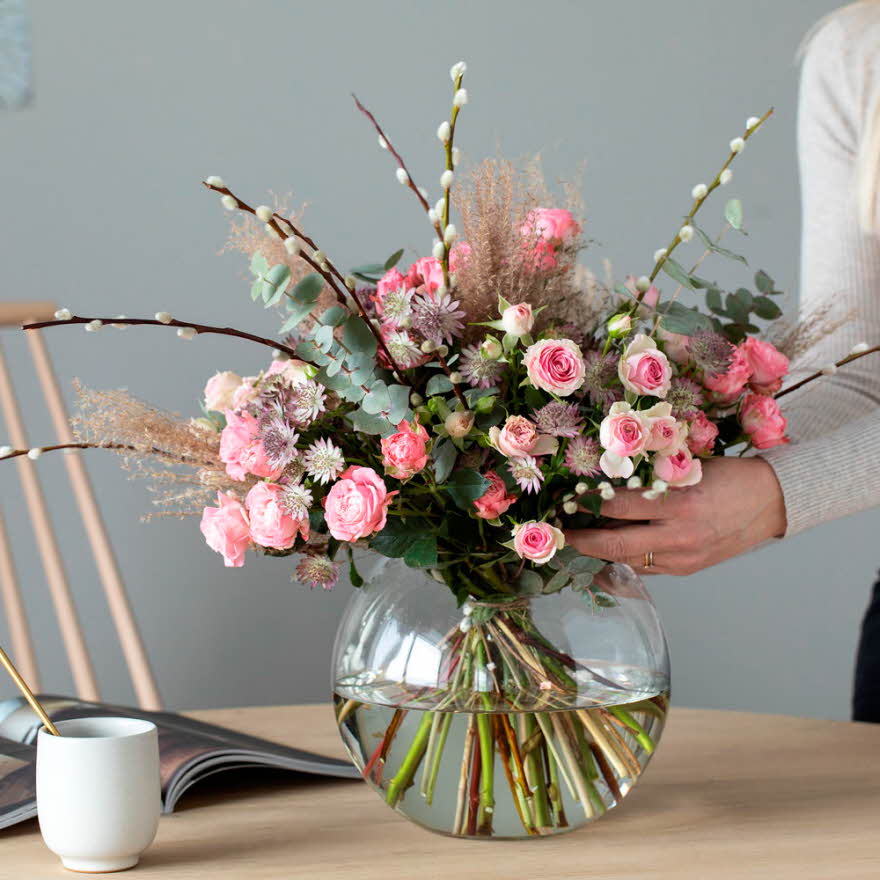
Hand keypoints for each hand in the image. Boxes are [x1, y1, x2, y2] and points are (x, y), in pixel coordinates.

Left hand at [565, 456, 786, 575]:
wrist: (771, 503)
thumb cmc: (729, 477)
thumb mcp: (689, 468)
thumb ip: (652, 479)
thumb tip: (609, 483)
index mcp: (679, 503)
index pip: (620, 507)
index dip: (589, 504)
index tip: (567, 499)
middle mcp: (678, 536)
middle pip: (616, 545)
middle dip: (581, 541)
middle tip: (558, 534)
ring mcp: (682, 558)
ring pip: (627, 561)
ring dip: (599, 553)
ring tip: (577, 542)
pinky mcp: (686, 570)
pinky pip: (646, 568)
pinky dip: (624, 559)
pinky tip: (608, 552)